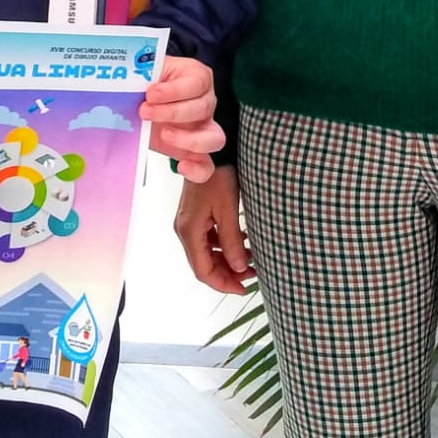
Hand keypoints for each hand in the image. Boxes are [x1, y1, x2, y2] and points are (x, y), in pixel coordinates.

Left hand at [140, 55, 224, 183]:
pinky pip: (206, 165)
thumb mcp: (144, 71)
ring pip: (213, 137)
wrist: (139, 102)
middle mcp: (205, 102)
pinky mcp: (194, 152)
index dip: (175, 90)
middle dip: (171, 112)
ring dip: (188, 139)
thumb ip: (141, 72)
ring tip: (163, 135)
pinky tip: (182, 166)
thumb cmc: (147, 83)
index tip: (150, 94)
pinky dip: (197, 169)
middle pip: (203, 108)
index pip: (197, 82)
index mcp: (196, 77)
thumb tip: (126, 76)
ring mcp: (203, 128)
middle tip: (144, 111)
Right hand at [173, 163, 251, 295]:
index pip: (203, 270)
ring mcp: (189, 222)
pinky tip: (242, 241)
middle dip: (227, 273)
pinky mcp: (196, 214)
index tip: (243, 289)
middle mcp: (185, 229)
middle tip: (252, 276)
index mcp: (189, 231)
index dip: (223, 284)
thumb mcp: (228, 210)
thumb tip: (239, 268)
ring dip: (228, 259)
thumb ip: (232, 242)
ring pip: (207, 252)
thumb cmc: (217, 175)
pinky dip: (224, 245)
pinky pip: (209, 239)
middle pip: (204, 263)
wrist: (210, 148)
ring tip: (251, 259)